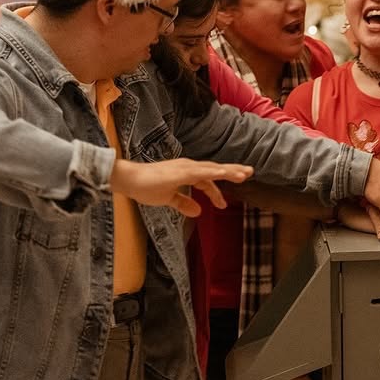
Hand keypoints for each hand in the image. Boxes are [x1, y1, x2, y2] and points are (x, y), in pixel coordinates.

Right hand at [110, 158, 252, 216]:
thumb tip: (197, 212)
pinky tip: (224, 174)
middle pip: (215, 170)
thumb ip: (183, 203)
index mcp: (186, 173)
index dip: (216, 193)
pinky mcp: (181, 171)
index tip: (223, 206)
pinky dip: (214, 173)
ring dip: (229, 171)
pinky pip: (201, 172)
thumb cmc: (145, 187)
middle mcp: (188, 167)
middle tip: (250, 172)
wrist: (129, 180)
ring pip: (212, 169)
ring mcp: (185, 168)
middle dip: (233, 172)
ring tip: (244, 173)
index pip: (207, 182)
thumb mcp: (168, 199)